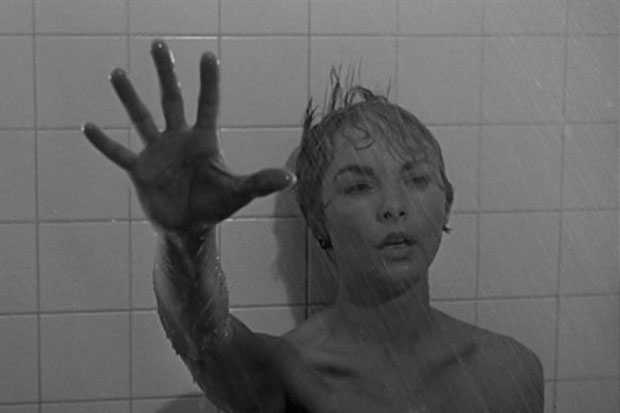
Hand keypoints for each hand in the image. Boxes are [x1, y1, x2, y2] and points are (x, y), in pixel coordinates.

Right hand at [83, 40, 294, 231]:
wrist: (190, 226)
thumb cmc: (216, 206)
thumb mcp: (238, 193)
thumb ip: (260, 183)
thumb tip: (291, 178)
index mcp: (203, 140)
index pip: (207, 104)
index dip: (208, 81)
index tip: (208, 55)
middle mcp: (179, 140)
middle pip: (172, 99)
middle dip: (165, 73)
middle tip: (157, 44)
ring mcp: (157, 153)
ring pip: (141, 118)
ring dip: (129, 97)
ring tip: (117, 72)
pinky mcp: (140, 171)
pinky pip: (119, 154)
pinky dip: (104, 143)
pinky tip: (87, 126)